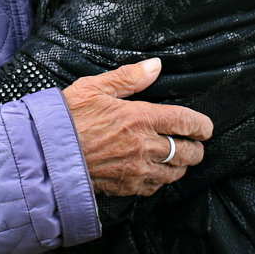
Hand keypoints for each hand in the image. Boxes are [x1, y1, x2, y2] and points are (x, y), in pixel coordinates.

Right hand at [63, 58, 212, 196]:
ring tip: (179, 158)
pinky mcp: (126, 187)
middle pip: (187, 152)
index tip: (206, 126)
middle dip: (196, 148)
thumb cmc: (69, 117)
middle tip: (195, 143)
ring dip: (181, 165)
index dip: (201, 125)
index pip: (184, 121)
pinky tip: (156, 172)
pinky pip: (155, 187)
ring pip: (175, 173)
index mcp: (140, 118)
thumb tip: (155, 65)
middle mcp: (144, 146)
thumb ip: (129, 77)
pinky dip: (161, 180)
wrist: (48, 153)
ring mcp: (137, 170)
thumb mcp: (96, 87)